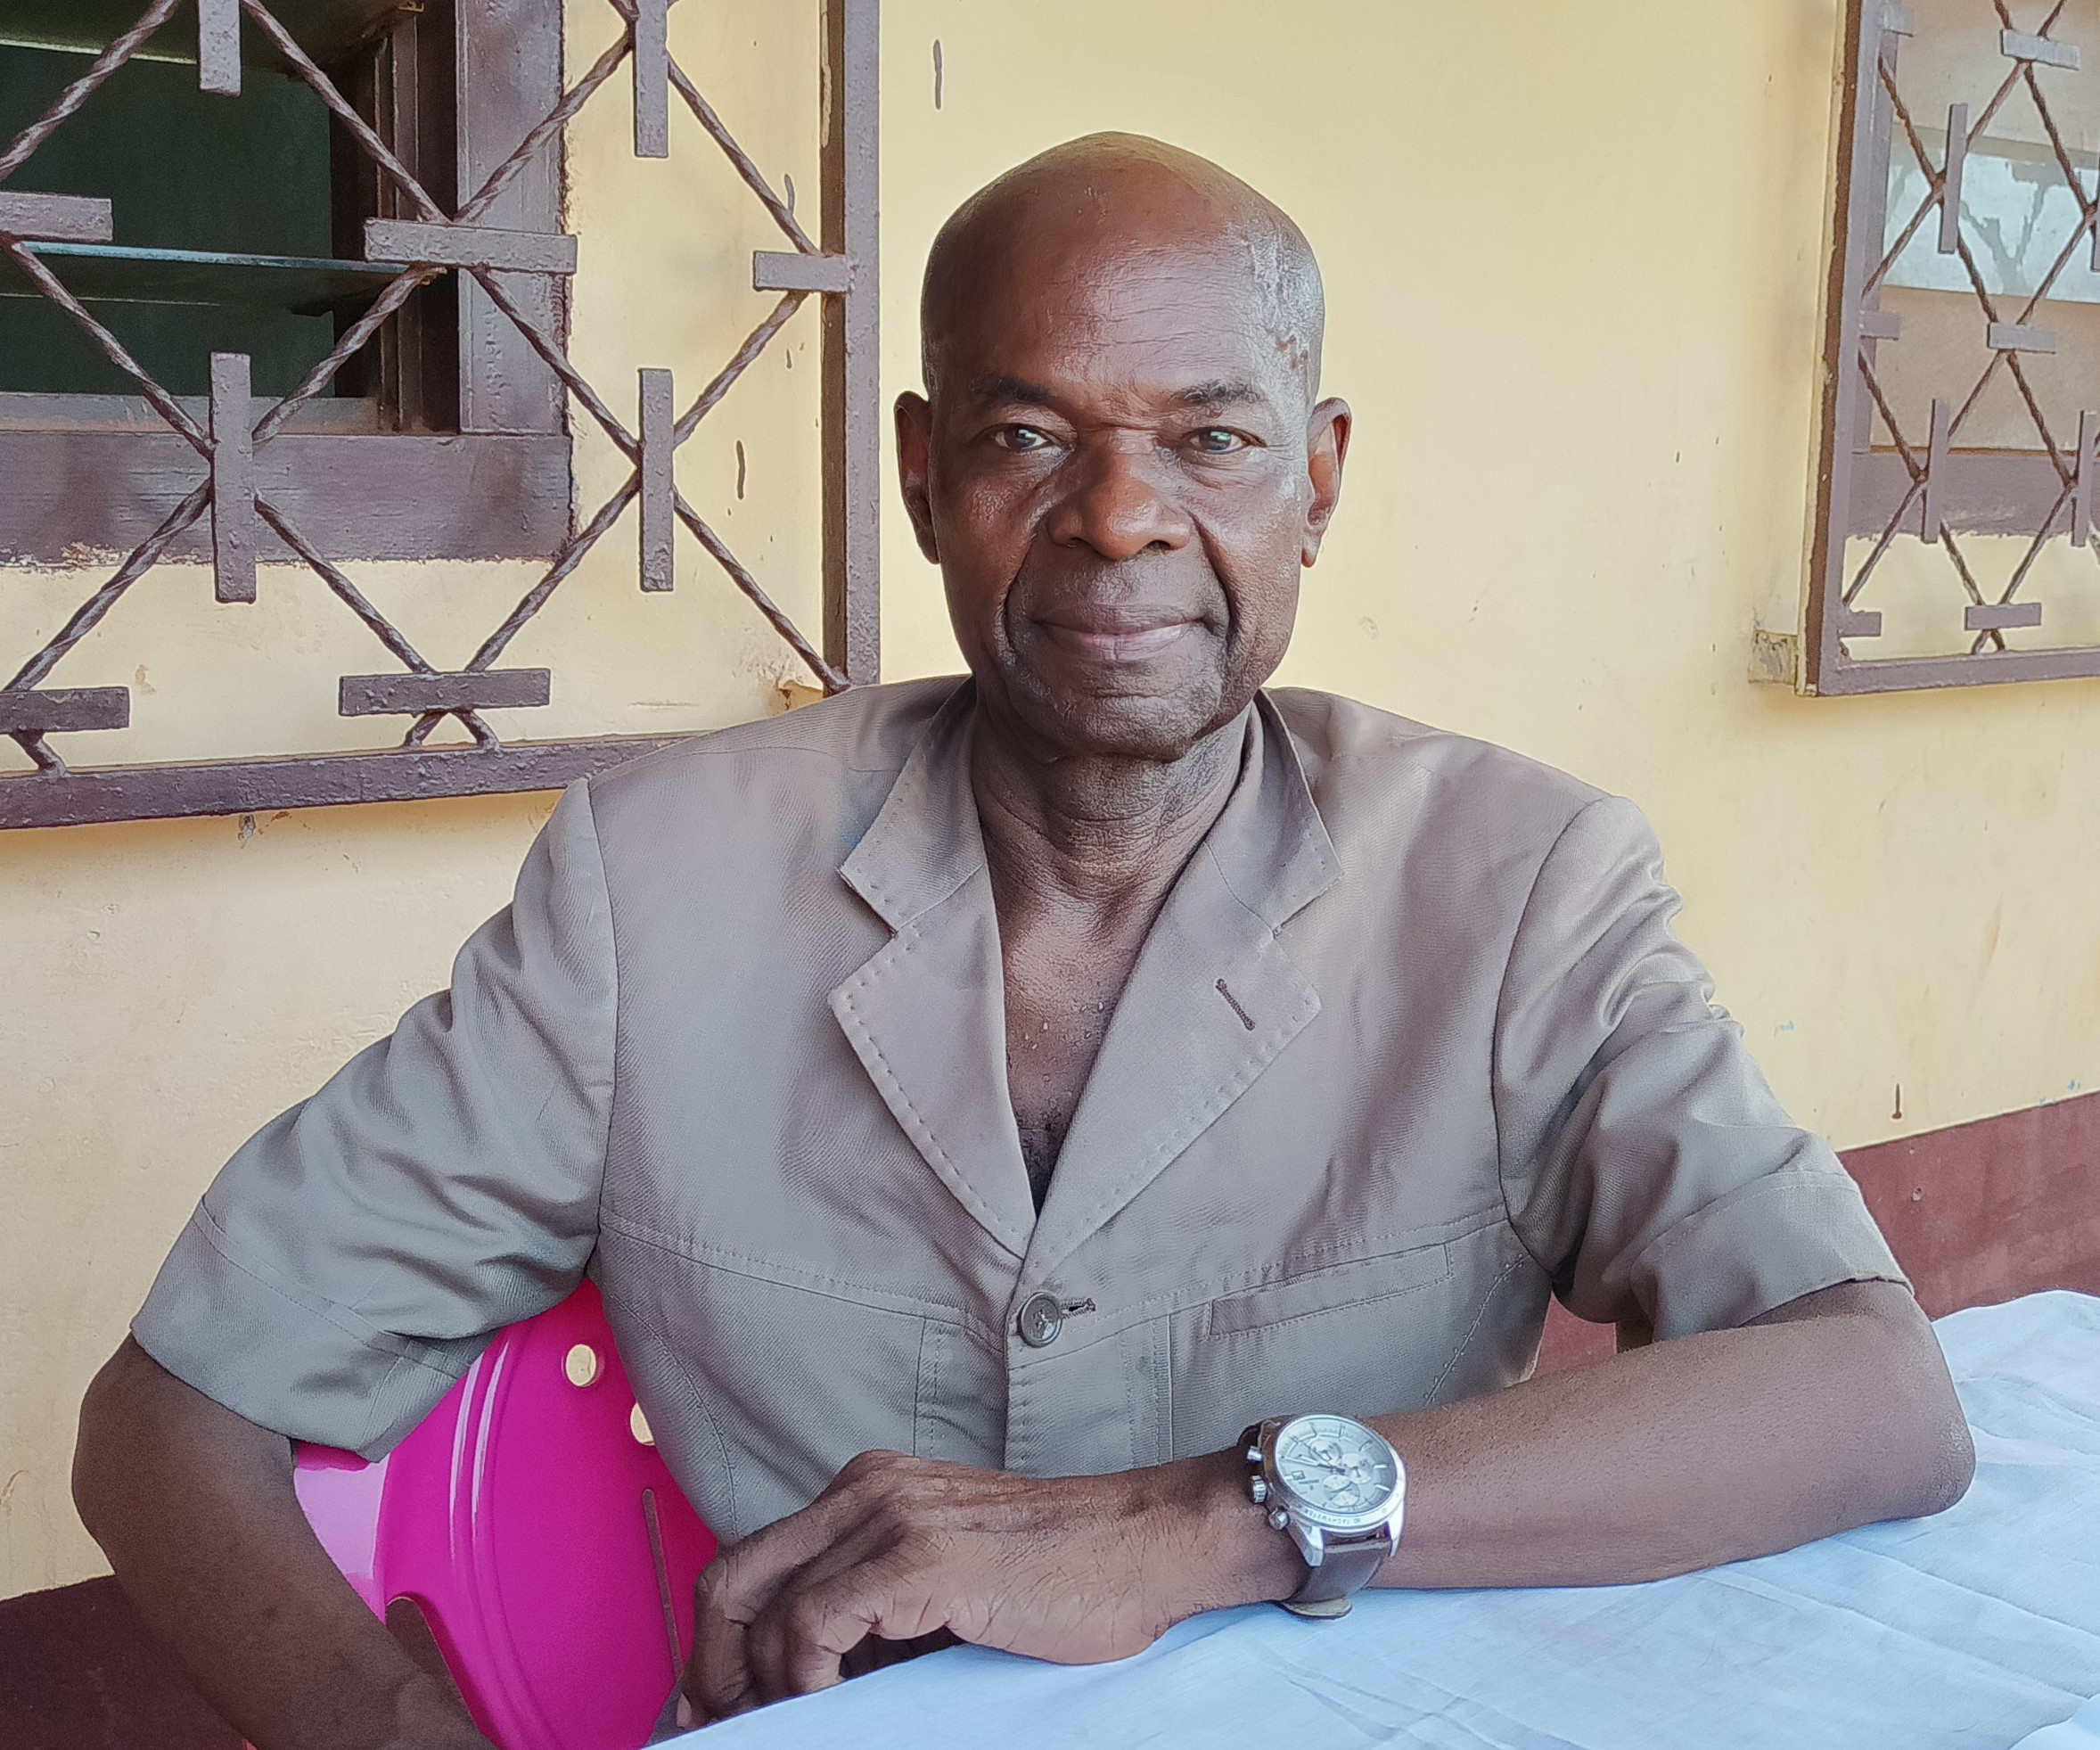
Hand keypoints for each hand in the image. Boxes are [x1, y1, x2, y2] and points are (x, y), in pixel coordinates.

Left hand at [676, 1447, 1295, 1724]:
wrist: (1145, 1545)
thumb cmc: (1062, 1575)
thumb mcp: (946, 1582)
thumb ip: (875, 1613)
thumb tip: (803, 1682)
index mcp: (868, 1490)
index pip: (751, 1562)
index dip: (716, 1644)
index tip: (713, 1707)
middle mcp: (866, 1490)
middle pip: (733, 1579)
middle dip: (713, 1668)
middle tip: (724, 1727)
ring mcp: (889, 1517)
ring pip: (765, 1607)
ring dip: (763, 1686)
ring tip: (792, 1724)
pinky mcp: (917, 1557)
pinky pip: (815, 1625)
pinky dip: (806, 1677)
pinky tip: (835, 1705)